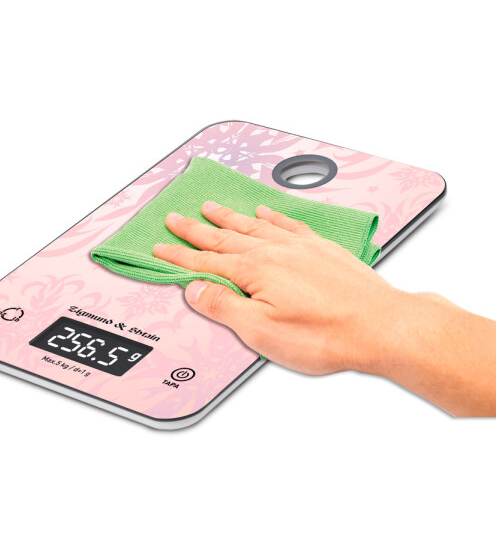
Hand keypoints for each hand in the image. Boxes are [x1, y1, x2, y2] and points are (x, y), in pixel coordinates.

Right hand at [153, 202, 401, 374]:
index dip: (179, 256)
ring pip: (252, 226)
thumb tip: (195, 289)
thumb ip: (224, 307)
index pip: (205, 261)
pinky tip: (264, 212)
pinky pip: (287, 223)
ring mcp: (298, 247)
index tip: (161, 248)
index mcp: (255, 271)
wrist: (381, 325)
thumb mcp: (262, 332)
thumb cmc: (325, 334)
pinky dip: (271, 216)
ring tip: (209, 207)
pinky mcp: (320, 249)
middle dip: (195, 230)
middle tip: (175, 219)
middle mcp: (274, 251)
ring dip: (227, 217)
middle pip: (224, 237)